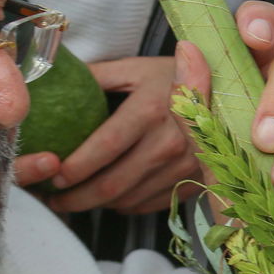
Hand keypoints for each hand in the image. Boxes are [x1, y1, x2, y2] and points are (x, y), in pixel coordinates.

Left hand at [26, 55, 193, 214]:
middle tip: (54, 198)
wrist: (223, 90)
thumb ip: (95, 77)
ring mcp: (185, 166)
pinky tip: (108, 198)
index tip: (54, 176)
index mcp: (152, 109)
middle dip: (77, 198)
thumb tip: (50, 84)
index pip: (105, 148)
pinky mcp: (194, 182)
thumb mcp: (135, 68)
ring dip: (97, 206)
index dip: (76, 168)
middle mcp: (171, 142)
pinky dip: (124, 206)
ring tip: (74, 200)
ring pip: (129, 199)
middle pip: (113, 184)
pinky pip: (149, 205)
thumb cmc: (172, 77)